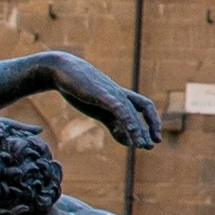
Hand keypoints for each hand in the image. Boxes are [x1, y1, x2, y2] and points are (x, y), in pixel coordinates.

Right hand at [38, 55, 162, 154]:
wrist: (62, 70)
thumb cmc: (79, 89)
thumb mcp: (100, 110)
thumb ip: (114, 124)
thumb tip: (128, 141)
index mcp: (121, 97)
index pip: (144, 107)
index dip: (151, 123)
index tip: (153, 141)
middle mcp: (120, 94)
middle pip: (145, 106)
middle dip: (151, 125)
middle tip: (152, 144)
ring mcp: (111, 93)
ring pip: (131, 111)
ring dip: (138, 129)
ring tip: (142, 145)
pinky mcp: (102, 94)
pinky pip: (119, 108)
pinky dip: (127, 120)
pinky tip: (132, 131)